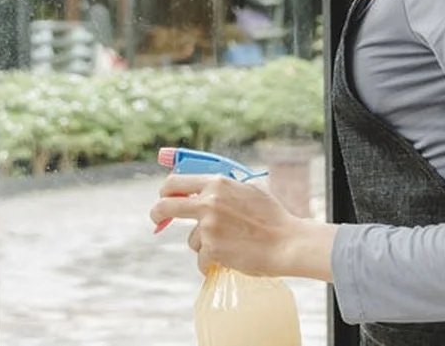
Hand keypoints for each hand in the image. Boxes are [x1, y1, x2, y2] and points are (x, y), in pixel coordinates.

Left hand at [150, 174, 335, 279]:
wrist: (287, 243)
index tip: (164, 197)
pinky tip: (230, 259)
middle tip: (157, 219)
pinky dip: (212, 262)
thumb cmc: (272, 216)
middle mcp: (209, 202)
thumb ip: (226, 188)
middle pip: (165, 206)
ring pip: (192, 239)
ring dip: (204, 244)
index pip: (176, 182)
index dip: (166, 191)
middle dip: (158, 213)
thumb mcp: (250, 189)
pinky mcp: (212, 249)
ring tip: (230, 245)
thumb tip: (208, 187)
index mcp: (217, 184)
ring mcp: (208, 227)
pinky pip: (203, 259)